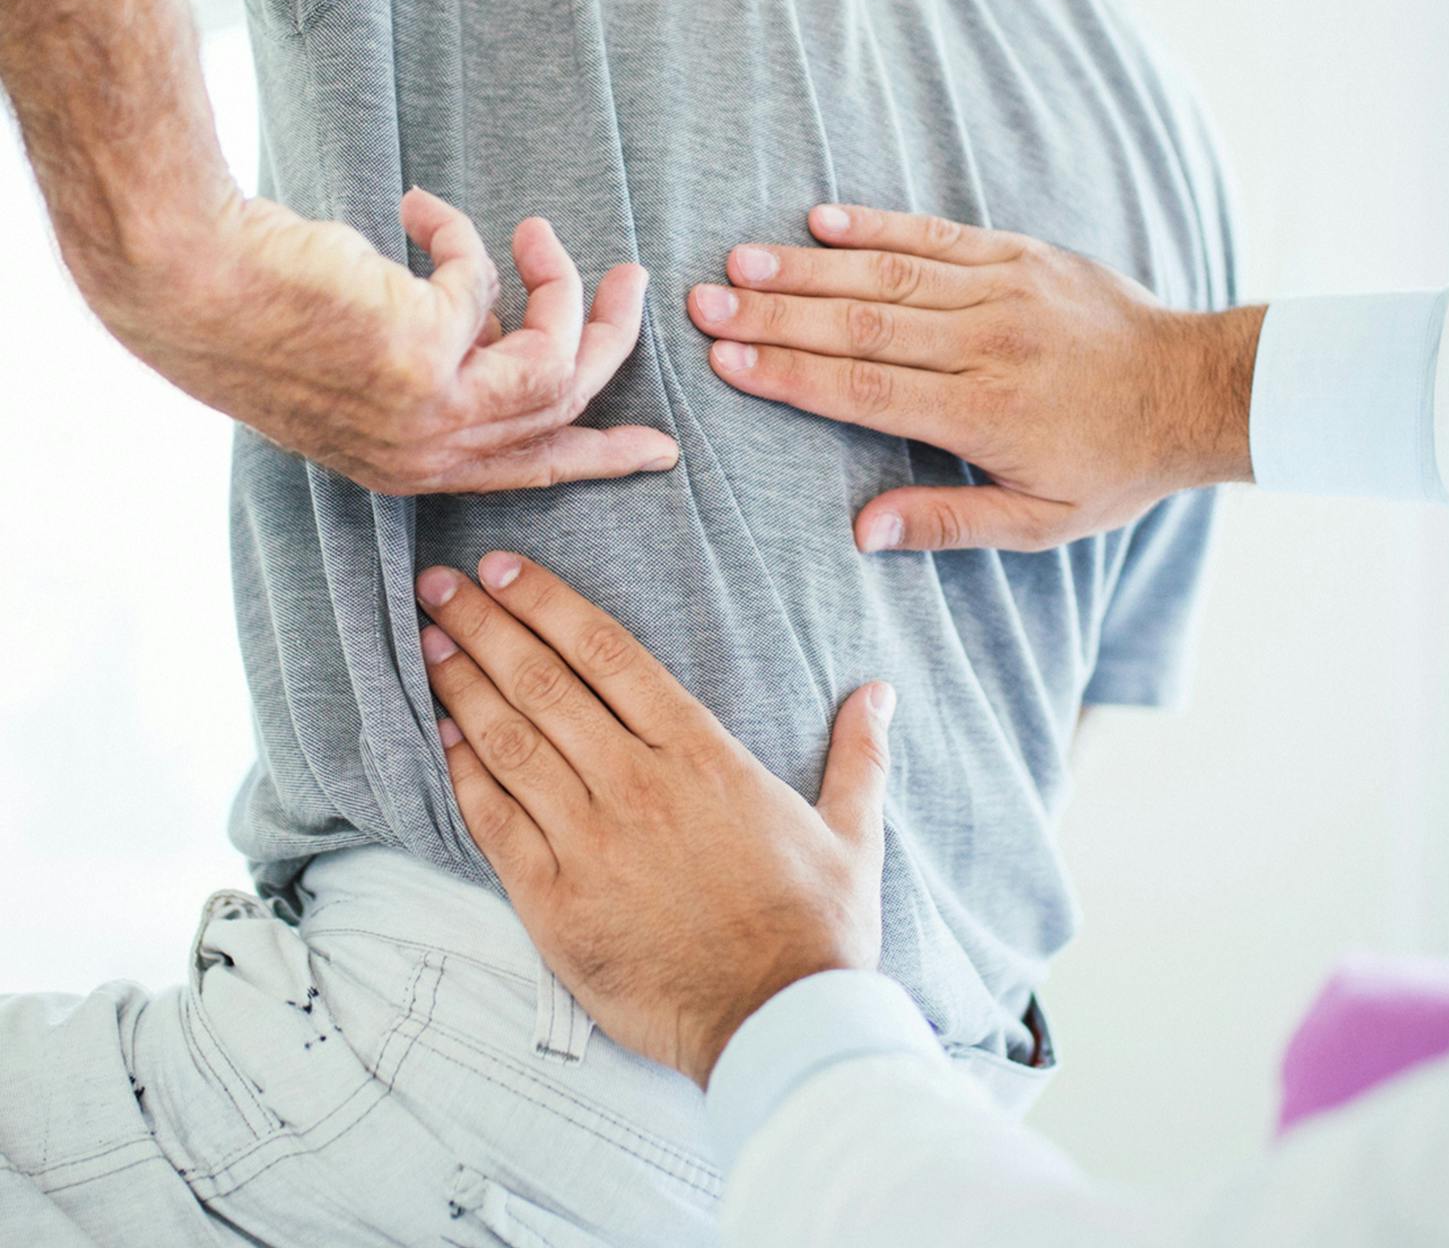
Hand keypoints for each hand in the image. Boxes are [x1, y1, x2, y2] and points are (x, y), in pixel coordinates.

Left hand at [94, 188, 678, 494]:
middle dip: (611, 341)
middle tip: (631, 281)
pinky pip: (484, 283)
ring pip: (554, 359)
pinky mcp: (429, 353)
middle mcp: (427, 454)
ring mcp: (431, 411)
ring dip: (563, 286)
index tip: (658, 451)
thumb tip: (501, 323)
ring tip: (540, 232)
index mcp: (411, 466)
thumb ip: (443, 364)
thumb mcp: (367, 364)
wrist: (186, 281)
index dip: (601, 457)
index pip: (531, 472)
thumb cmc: (260, 314)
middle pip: (564, 409)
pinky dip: (459, 236)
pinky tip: (415, 209)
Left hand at [414, 553, 892, 1087]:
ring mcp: (590, 841)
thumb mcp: (852, 831)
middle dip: (484, 626)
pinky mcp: (555, 902)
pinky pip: (495, 822)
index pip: (608, 653)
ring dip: (462, 686)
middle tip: (439, 584)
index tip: (503, 569)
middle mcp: (637, 783)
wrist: (777, 1023)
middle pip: (545, 683)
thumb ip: (859, 754)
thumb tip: (878, 691)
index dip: (548, 603)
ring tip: (427, 641)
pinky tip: (438, 736)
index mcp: (700, 754)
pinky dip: (462, 773)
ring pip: (511, 742)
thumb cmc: (816, 927)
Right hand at [687, 204, 1264, 550]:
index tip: (726, 361)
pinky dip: (876, 223)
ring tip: (739, 261)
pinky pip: (937, 233)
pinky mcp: (1020, 254)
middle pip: (860, 324)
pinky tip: (820, 218)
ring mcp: (1003, 290)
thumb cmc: (1114, 465)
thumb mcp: (1040, 522)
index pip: (866, 390)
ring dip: (807, 266)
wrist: (1197, 388)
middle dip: (774, 314)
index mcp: (985, 413)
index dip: (790, 374)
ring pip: (888, 272)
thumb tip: (859, 531)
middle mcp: (986, 343)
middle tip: (703, 304)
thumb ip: (947, 525)